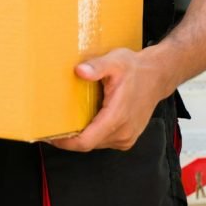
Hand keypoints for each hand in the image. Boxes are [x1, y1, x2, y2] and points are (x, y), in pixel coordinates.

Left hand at [48, 48, 165, 151]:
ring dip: (81, 135)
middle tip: (51, 125)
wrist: (156, 76)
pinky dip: (93, 133)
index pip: (86, 141)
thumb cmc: (135, 69)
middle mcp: (122, 132)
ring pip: (96, 143)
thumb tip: (80, 71)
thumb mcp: (115, 61)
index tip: (49, 136)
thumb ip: (97, 67)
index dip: (66, 143)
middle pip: (88, 143)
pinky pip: (104, 140)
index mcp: (116, 117)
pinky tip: (85, 119)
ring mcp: (126, 137)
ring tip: (65, 121)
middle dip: (69, 138)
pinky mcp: (127, 137)